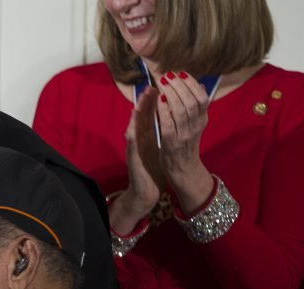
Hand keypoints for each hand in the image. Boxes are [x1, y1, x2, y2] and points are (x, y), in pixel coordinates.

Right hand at [111, 89, 162, 233]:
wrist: (146, 191)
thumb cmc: (153, 168)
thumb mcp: (160, 145)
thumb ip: (163, 129)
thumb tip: (172, 113)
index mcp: (148, 134)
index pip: (152, 112)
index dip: (157, 98)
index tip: (165, 84)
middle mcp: (140, 138)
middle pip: (142, 115)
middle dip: (147, 99)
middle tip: (152, 84)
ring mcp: (134, 147)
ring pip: (135, 126)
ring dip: (137, 112)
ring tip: (140, 98)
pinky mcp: (132, 158)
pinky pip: (132, 143)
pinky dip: (132, 132)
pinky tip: (132, 124)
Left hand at [156, 71, 214, 212]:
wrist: (183, 171)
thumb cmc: (186, 145)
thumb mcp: (195, 125)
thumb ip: (196, 107)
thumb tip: (199, 85)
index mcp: (202, 120)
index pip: (202, 97)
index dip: (192, 83)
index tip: (181, 73)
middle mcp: (195, 126)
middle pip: (192, 101)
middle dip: (180, 85)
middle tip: (169, 74)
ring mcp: (184, 135)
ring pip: (181, 110)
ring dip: (171, 94)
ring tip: (163, 82)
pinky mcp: (170, 143)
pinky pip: (168, 124)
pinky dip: (164, 111)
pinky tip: (159, 100)